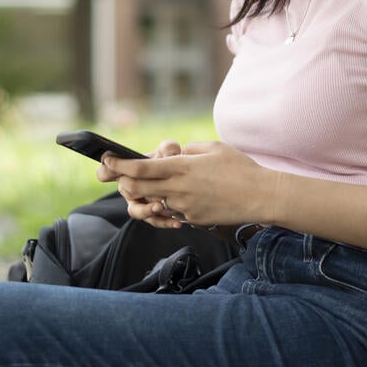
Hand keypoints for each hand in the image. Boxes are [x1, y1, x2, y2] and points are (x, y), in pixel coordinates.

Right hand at [97, 140, 184, 226]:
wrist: (184, 182)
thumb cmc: (171, 162)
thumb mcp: (170, 153)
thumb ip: (168, 149)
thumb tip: (169, 152)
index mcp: (127, 170)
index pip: (108, 170)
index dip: (106, 168)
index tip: (109, 162)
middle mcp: (129, 187)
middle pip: (125, 190)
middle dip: (133, 189)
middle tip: (141, 187)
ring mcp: (139, 203)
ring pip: (136, 210)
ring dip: (146, 210)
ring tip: (158, 207)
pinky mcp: (151, 215)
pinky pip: (153, 220)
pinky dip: (164, 222)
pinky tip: (177, 222)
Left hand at [102, 141, 277, 229]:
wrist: (260, 197)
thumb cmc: (239, 168)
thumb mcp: (212, 147)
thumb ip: (187, 150)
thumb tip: (171, 153)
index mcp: (182, 167)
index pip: (140, 168)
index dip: (118, 165)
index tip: (106, 160)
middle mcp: (178, 188)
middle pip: (136, 188)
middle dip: (122, 181)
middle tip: (118, 174)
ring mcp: (183, 207)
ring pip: (151, 201)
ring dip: (145, 193)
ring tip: (151, 184)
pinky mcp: (191, 219)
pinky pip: (170, 211)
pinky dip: (166, 203)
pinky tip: (178, 195)